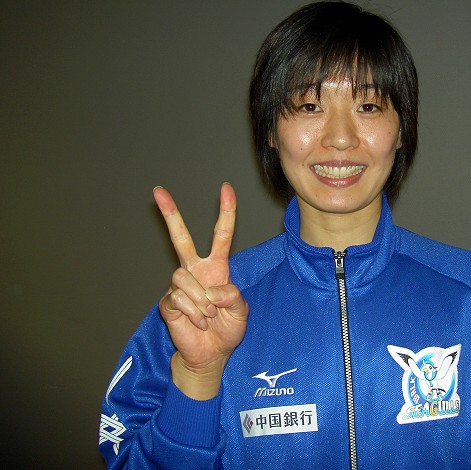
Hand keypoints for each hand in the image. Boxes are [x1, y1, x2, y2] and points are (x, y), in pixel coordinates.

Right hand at [153, 182, 247, 398]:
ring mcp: (180, 286)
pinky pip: (178, 299)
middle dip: (170, 214)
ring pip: (183, 277)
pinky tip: (197, 322)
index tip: (226, 188)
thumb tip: (214, 289)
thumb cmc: (226, 330)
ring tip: (208, 316)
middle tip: (157, 190)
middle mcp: (195, 272)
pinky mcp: (168, 302)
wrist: (210, 354)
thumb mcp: (241, 312)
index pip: (221, 235)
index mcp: (216, 268)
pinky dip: (193, 313)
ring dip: (200, 300)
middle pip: (181, 239)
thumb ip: (234, 297)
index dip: (226, 212)